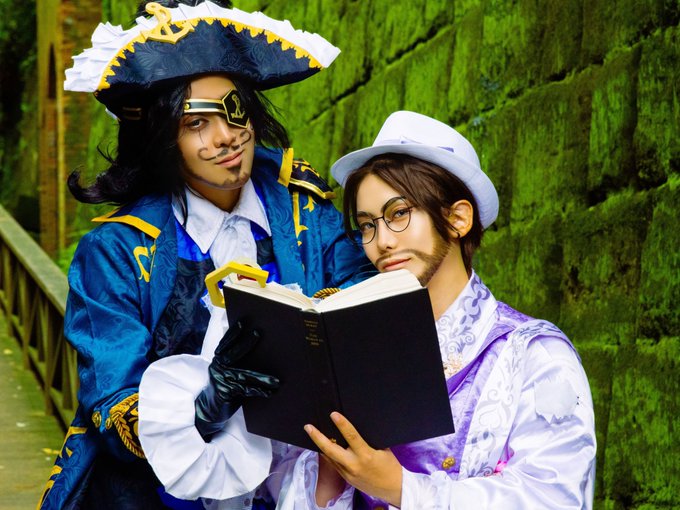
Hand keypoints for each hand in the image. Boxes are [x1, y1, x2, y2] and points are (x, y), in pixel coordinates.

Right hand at [195, 321, 278, 440]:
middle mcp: (217, 367)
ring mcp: (220, 379)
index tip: (242, 323)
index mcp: (218, 360)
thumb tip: (260, 353)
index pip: (225, 344)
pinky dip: (259, 391)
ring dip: (262, 378)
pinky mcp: (224, 392)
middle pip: (233, 353)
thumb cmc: (224, 389)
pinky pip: (245, 390)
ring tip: (276, 380)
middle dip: (246, 343)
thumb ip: (236, 363)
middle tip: (257, 333)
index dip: (232, 333)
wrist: (209, 411)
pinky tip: (270, 392)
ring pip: (244, 375)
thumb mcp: (227, 374)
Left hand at [305, 412, 402, 506]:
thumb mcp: (382, 449)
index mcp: (366, 455)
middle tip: (308, 427)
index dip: (342, 424)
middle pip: (331, 450)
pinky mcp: (346, 479)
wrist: (393, 489)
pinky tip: (323, 447)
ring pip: (329, 457)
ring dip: (320, 445)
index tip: (333, 414)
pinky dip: (328, 455)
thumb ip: (368, 439)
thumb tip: (357, 427)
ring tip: (311, 433)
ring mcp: (348, 473)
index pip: (351, 436)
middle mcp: (354, 464)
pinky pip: (334, 464)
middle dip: (318, 437)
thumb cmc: (391, 466)